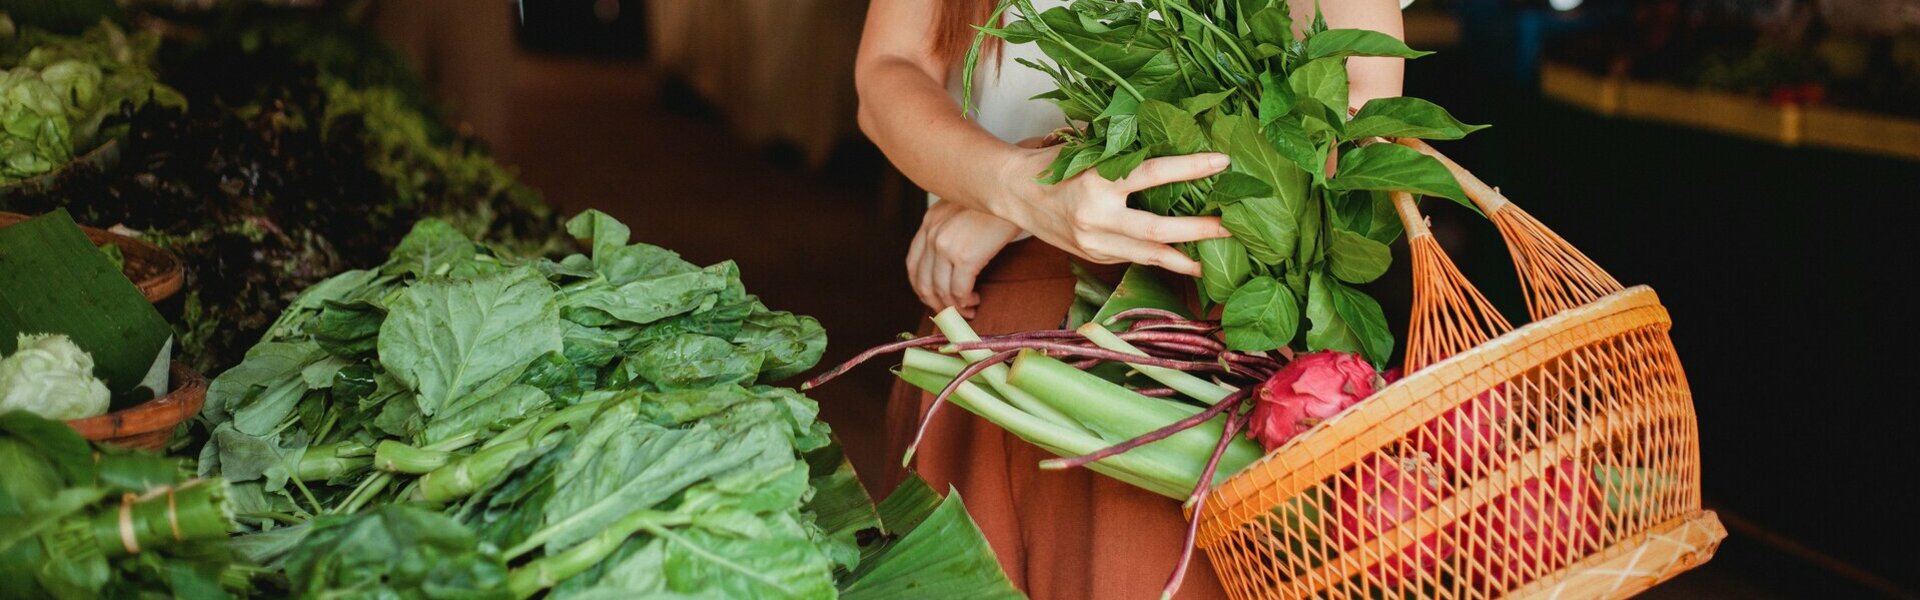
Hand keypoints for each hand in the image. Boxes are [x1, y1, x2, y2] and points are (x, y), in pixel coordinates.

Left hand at [907, 201, 1023, 317]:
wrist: (1015, 191)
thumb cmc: (996, 201)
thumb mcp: (963, 208)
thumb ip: (951, 229)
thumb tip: (953, 262)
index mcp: (930, 220)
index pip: (913, 264)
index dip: (922, 287)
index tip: (934, 298)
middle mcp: (932, 233)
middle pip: (923, 282)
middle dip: (936, 303)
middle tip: (949, 313)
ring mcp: (946, 246)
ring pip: (941, 290)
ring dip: (953, 307)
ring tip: (967, 310)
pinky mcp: (965, 257)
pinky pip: (959, 291)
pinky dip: (965, 302)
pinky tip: (974, 300)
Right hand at [995, 150, 1232, 275]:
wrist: (1013, 194)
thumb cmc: (1053, 165)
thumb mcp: (1086, 151)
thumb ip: (1123, 154)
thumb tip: (1173, 141)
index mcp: (1097, 181)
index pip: (1153, 174)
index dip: (1190, 168)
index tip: (1222, 162)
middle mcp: (1096, 217)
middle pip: (1158, 230)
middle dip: (1198, 230)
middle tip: (1230, 227)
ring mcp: (1094, 243)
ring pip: (1149, 255)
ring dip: (1184, 259)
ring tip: (1214, 260)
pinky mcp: (1093, 256)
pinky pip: (1133, 258)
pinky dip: (1158, 258)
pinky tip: (1181, 258)